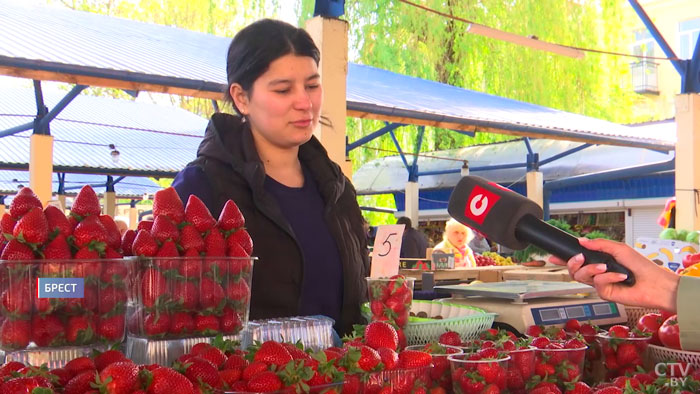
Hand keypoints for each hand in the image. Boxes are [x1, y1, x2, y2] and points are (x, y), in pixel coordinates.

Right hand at [549, 238, 679, 311]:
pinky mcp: (605, 294)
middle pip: (573, 270)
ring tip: (605, 267)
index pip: (577, 261)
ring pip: (581, 277)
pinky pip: (597, 284)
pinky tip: (620, 276)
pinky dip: (608, 277)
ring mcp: (600, 285)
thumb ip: (599, 244)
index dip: (563, 259)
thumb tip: (581, 241)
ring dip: (591, 269)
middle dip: (572, 262)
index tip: (553, 256)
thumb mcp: (619, 249)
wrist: (655, 283)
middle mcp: (597, 274)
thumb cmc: (641, 266)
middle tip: (579, 257)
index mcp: (599, 262)